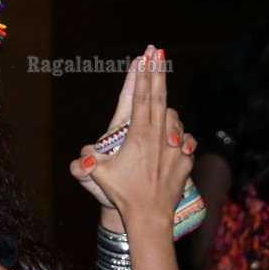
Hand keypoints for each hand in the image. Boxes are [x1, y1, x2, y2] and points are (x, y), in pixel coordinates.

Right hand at [83, 49, 195, 228]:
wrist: (150, 217)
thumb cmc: (121, 195)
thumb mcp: (97, 177)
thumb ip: (85, 162)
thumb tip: (82, 155)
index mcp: (139, 136)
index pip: (141, 98)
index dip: (143, 75)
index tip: (146, 56)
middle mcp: (160, 137)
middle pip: (160, 97)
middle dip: (158, 72)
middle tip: (158, 52)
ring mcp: (176, 147)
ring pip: (173, 117)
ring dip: (165, 110)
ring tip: (156, 111)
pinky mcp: (185, 159)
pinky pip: (183, 138)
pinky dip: (176, 134)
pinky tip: (170, 138)